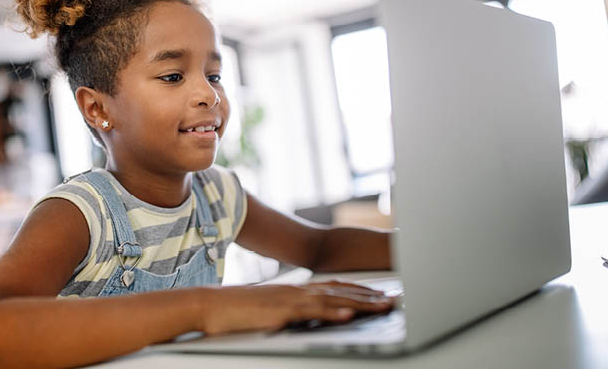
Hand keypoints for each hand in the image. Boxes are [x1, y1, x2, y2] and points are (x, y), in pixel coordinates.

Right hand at [198, 281, 392, 334]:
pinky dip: (332, 313)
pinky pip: (311, 312)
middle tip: (395, 300)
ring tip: (384, 307)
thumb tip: (304, 319)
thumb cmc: (237, 312)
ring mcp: (291, 299)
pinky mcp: (282, 310)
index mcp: (297, 291)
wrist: (211, 306)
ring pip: (334, 300)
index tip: (381, 295)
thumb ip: (290, 313)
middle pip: (342, 292)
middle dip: (371, 297)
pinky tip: (349, 315)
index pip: (336, 288)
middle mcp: (298, 291)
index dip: (361, 292)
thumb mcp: (270, 311)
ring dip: (362, 303)